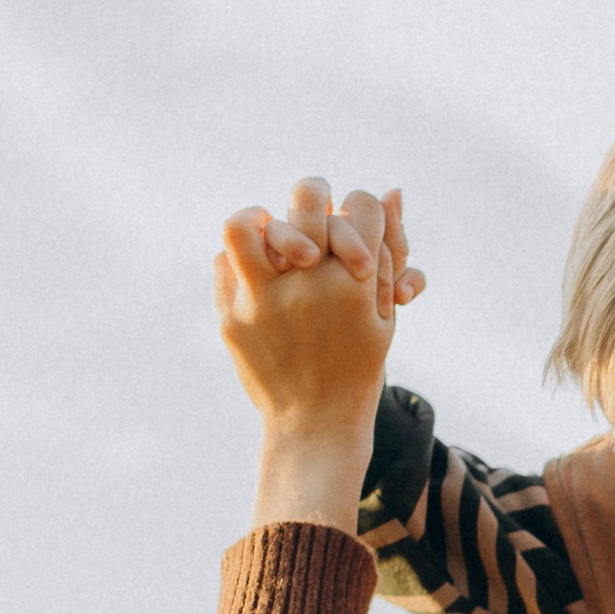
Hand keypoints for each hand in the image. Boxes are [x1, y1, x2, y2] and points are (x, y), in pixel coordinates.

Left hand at [214, 178, 415, 530]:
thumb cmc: (358, 363)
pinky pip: (224, 261)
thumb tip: (390, 191)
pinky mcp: (232, 317)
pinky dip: (241, 261)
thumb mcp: (385, 311)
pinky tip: (260, 277)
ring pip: (247, 223)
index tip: (358, 236)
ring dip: (262, 220)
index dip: (363, 211)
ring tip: (273, 235)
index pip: (360, 204)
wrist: (316, 423)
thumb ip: (388, 251)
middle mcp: (309, 284)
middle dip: (317, 198)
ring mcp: (265, 301)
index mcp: (356, 283)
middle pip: (308, 197)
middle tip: (317, 217)